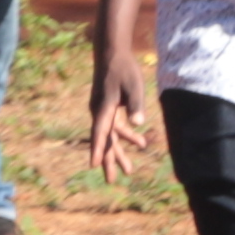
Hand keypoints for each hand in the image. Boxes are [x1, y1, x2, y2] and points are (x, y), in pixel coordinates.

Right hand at [89, 50, 157, 181]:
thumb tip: (138, 123)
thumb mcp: (134, 86)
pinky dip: (126, 135)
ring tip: (129, 170)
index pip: (100, 132)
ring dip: (120, 151)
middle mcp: (100, 112)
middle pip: (105, 140)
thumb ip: (136, 105)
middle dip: (109, 160)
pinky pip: (116, 126)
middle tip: (111, 180)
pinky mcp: (109, 107)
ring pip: (111, 135)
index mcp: (104, 108)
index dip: (98, 149)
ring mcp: (103, 110)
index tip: (94, 165)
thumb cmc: (124, 69)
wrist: (112, 53)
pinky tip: (140, 142)